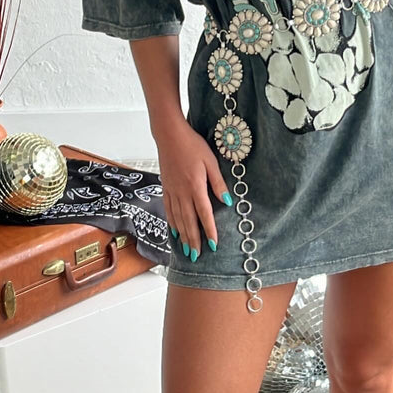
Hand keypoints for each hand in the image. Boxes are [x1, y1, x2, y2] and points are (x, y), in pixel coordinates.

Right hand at [156, 120, 231, 262]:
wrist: (169, 136)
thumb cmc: (192, 146)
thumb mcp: (210, 161)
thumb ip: (218, 183)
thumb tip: (227, 202)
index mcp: (195, 186)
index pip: (204, 214)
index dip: (210, 231)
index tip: (213, 245)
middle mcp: (182, 192)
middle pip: (189, 221)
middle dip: (194, 240)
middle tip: (197, 256)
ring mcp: (172, 191)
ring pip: (178, 218)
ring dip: (183, 236)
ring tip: (187, 250)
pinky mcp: (165, 187)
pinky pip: (168, 210)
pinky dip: (172, 223)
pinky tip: (174, 232)